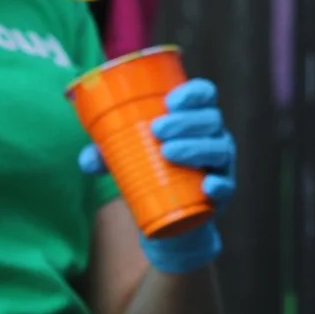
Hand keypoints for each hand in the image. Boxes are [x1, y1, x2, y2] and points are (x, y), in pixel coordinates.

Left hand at [79, 78, 235, 272]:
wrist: (171, 220)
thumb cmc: (152, 174)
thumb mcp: (128, 159)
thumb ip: (106, 154)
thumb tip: (88, 158)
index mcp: (195, 119)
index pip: (204, 95)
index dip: (193, 93)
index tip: (169, 100)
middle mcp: (213, 137)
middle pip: (210, 119)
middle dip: (184, 121)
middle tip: (156, 129)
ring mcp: (221, 164)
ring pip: (218, 148)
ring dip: (195, 147)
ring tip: (168, 152)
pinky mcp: (222, 193)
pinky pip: (227, 186)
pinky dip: (219, 184)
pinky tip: (207, 185)